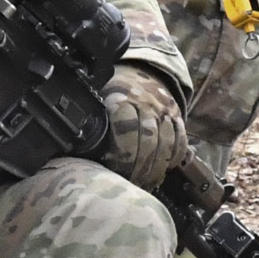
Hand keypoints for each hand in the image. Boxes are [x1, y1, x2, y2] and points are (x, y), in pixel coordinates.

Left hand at [101, 65, 187, 189]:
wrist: (139, 73)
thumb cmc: (111, 95)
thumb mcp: (96, 103)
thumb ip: (91, 125)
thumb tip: (77, 151)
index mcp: (119, 98)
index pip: (126, 128)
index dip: (123, 154)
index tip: (116, 171)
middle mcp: (144, 102)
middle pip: (148, 139)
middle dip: (141, 167)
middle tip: (132, 184)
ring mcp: (163, 109)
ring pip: (167, 141)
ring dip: (157, 167)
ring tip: (148, 183)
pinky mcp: (177, 116)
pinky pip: (181, 139)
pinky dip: (175, 157)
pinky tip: (165, 169)